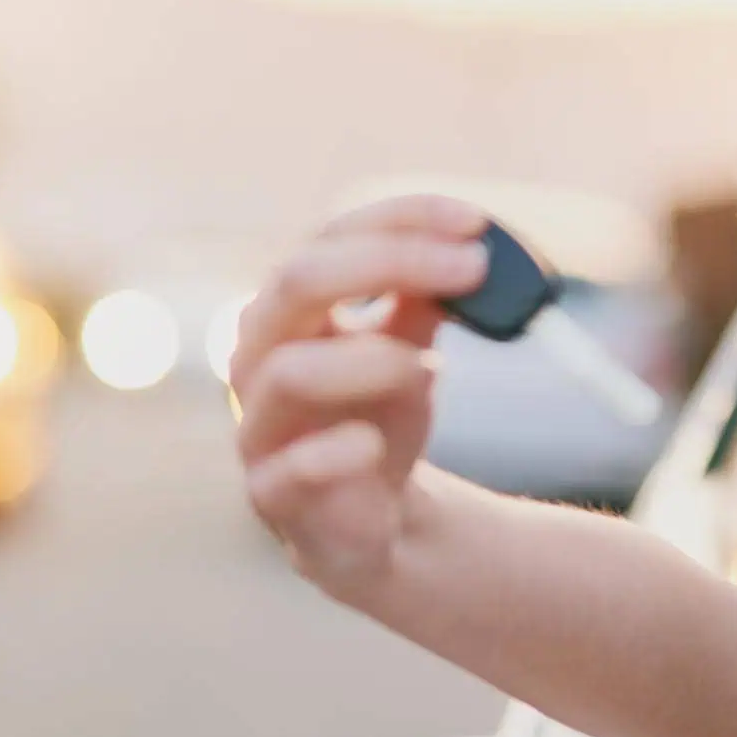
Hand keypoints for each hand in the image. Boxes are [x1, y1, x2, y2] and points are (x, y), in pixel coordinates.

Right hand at [232, 195, 488, 593]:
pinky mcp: (274, 496)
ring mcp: (260, 426)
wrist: (374, 516)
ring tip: (432, 368)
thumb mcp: (411, 345)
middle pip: (298, 281)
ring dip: (372, 358)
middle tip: (474, 267)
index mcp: (293, 309)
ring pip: (288, 371)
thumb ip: (428, 298)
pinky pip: (287, 471)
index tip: (477, 222)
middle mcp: (262, 355)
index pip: (333, 237)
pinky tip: (371, 445)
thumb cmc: (382, 415)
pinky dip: (334, 452)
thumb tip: (470, 245)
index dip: (402, 220)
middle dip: (389, 262)